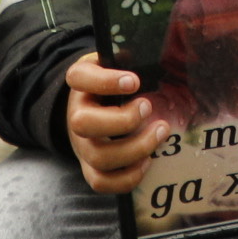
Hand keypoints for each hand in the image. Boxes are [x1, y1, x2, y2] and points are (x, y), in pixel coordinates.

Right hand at [64, 49, 162, 194]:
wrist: (91, 110)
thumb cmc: (111, 85)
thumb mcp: (115, 64)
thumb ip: (129, 59)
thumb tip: (162, 56)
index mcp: (80, 84)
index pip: (78, 78)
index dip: (105, 82)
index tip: (134, 81)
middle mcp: (75, 115)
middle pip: (82, 124)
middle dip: (122, 120)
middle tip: (148, 106)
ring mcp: (81, 145)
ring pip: (98, 156)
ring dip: (135, 148)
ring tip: (161, 131)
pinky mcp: (90, 167)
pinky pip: (102, 182)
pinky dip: (128, 176)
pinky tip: (148, 160)